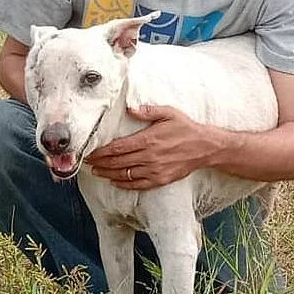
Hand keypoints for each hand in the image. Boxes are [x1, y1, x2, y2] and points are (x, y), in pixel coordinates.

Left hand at [87, 104, 221, 189]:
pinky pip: (138, 185)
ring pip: (125, 174)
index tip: (91, 152)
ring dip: (108, 174)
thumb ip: (148, 111)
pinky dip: (124, 184)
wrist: (205, 147)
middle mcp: (149, 157)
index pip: (117, 148)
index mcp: (148, 139)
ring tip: (97, 172)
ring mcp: (154, 170)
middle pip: (117, 162)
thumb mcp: (168, 113)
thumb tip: (130, 108)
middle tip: (88, 163)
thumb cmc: (186, 128)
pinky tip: (115, 181)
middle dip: (100, 163)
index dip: (102, 152)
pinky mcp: (160, 179)